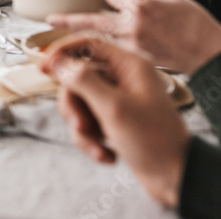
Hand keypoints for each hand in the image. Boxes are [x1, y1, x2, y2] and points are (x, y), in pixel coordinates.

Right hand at [40, 34, 188, 208]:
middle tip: (80, 126)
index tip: (44, 68)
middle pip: (77, 78)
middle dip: (74, 106)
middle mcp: (123, 78)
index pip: (87, 44)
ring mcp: (118, 99)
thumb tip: (58, 61)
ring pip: (79, 102)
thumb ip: (82, 80)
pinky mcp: (114, 119)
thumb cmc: (154, 141)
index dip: (62, 53)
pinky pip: (88, 121)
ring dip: (82, 128)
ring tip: (96, 145)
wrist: (177, 177)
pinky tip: (107, 154)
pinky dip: (91, 139)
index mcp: (129, 65)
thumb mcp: (113, 108)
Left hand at [46, 0, 220, 73]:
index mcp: (140, 5)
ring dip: (81, 34)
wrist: (212, 55)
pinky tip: (91, 46)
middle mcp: (131, 26)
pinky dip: (100, 47)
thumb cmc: (196, 22)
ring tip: (62, 32)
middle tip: (49, 18)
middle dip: (68, 19)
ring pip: (99, 38)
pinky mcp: (136, 60)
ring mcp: (133, 46)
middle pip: (91, 20)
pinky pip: (112, 52)